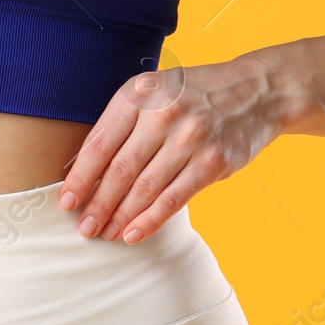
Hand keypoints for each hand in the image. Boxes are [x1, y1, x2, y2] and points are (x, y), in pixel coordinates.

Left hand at [58, 54, 288, 243]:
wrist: (258, 90)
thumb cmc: (193, 95)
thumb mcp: (155, 92)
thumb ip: (123, 123)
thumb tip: (82, 170)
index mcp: (140, 93)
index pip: (99, 143)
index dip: (80, 178)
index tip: (66, 203)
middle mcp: (163, 113)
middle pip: (119, 171)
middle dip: (97, 205)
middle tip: (83, 228)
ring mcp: (190, 137)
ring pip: (144, 189)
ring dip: (120, 217)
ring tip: (104, 234)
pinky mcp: (213, 161)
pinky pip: (173, 199)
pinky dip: (149, 221)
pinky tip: (132, 234)